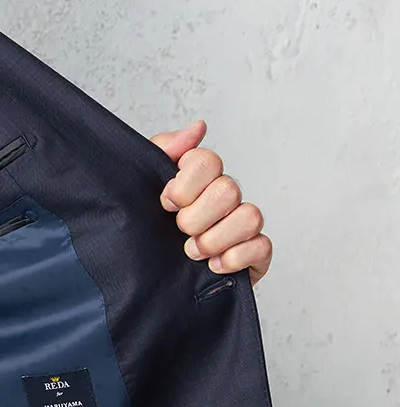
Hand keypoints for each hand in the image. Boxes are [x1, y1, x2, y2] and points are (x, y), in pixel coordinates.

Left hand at [150, 120, 271, 284]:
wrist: (149, 277)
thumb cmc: (150, 230)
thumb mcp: (144, 186)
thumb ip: (164, 151)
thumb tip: (197, 128)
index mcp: (201, 179)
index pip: (208, 162)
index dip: (185, 185)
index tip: (166, 202)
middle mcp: (226, 198)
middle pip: (228, 190)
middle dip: (196, 218)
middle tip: (180, 232)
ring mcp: (242, 225)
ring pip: (249, 217)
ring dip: (215, 240)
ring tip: (193, 253)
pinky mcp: (254, 254)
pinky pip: (261, 246)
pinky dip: (234, 258)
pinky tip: (213, 267)